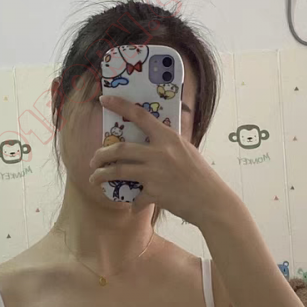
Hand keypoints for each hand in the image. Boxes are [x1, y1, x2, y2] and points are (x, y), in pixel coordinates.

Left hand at [89, 94, 232, 225]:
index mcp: (169, 138)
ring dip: (102, 175)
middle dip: (102, 154)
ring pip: (119, 170)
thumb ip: (168, 144)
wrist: (211, 202)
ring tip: (95, 178)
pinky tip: (132, 206)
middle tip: (94, 160)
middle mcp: (160, 152)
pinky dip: (133, 204)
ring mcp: (156, 173)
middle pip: (121, 148)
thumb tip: (153, 138)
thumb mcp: (187, 150)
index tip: (104, 100)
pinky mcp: (155, 193)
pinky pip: (136, 198)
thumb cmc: (201, 176)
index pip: (140, 115)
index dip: (120, 105)